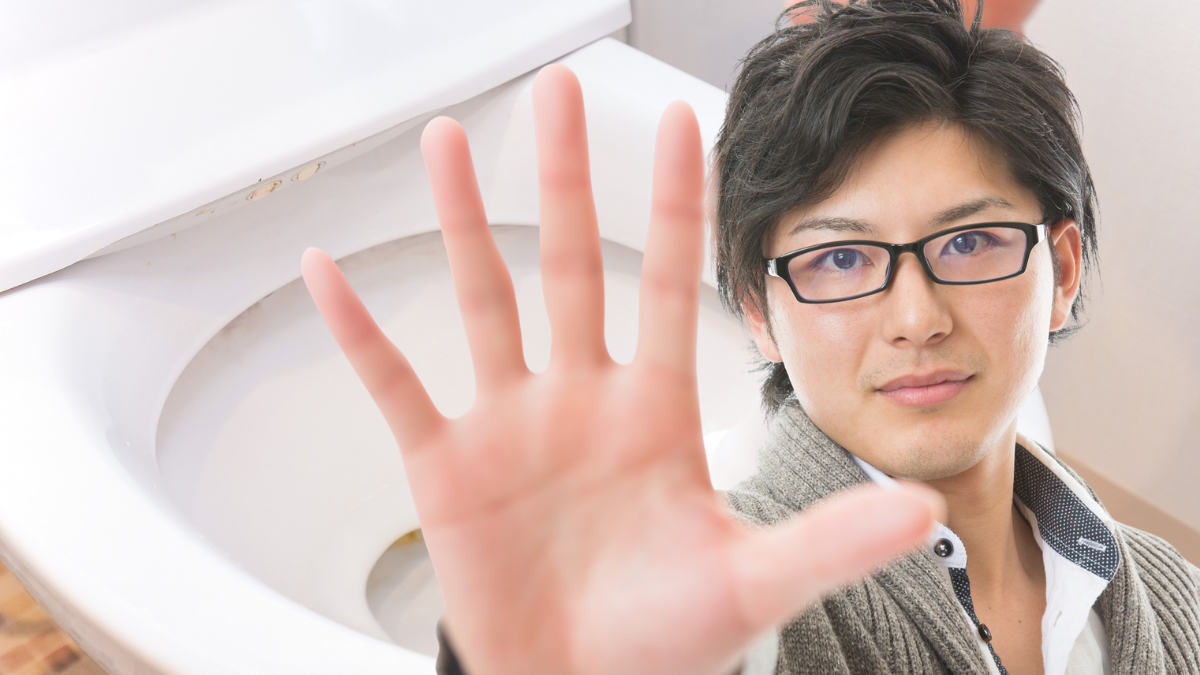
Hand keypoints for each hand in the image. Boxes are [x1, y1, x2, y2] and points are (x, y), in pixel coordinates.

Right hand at [302, 64, 939, 674]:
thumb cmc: (661, 641)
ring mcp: (510, 425)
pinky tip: (332, 275)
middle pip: (569, 262)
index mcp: (655, 410)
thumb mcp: (751, 583)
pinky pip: (395, 383)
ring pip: (484, 299)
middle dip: (563, 176)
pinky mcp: (447, 463)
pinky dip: (361, 331)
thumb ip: (828, 539)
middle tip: (556, 92)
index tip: (679, 125)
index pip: (666, 280)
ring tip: (445, 144)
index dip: (674, 202)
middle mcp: (580, 399)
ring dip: (461, 221)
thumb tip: (921, 509)